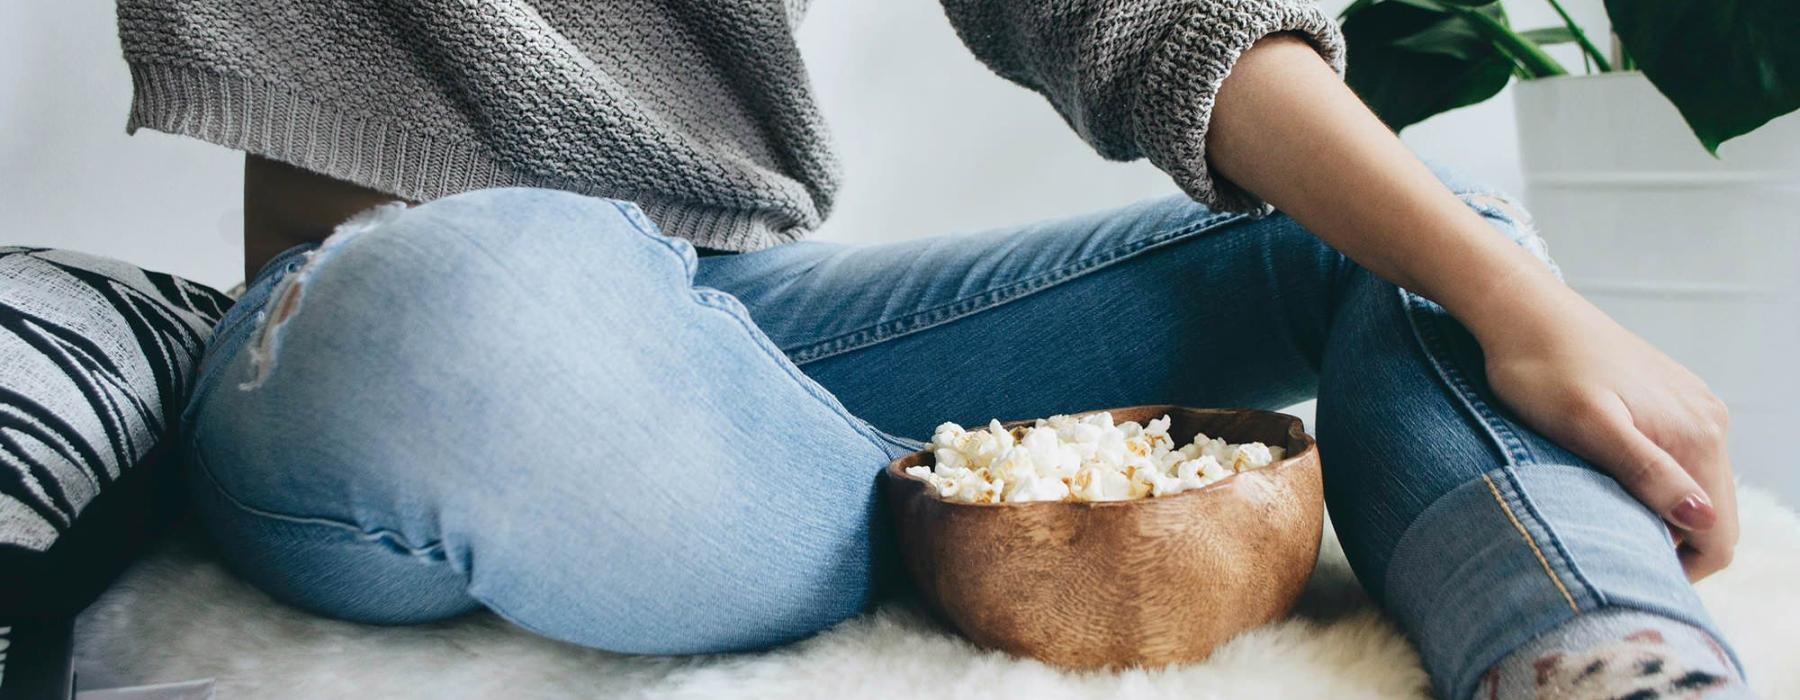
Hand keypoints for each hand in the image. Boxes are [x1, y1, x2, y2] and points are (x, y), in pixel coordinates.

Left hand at [1479, 284, 1736, 580]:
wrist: (1521, 310)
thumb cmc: (1541, 370)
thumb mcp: (1587, 427)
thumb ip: (1646, 471)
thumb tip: (1702, 518)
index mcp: (1697, 435)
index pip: (1719, 536)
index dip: (1677, 568)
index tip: (1622, 565)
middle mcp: (1709, 420)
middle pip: (1712, 516)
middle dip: (1667, 541)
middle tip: (1603, 539)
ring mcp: (1692, 406)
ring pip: (1694, 488)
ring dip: (1656, 511)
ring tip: (1599, 505)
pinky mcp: (1670, 397)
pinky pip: (1678, 457)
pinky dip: (1651, 480)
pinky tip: (1604, 474)